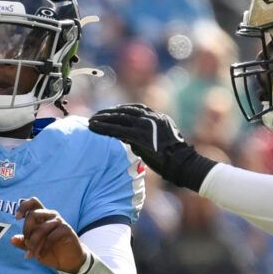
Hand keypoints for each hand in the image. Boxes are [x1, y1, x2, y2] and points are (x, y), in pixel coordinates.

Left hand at [11, 197, 87, 273]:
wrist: (68, 261)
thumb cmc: (51, 251)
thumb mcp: (34, 248)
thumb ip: (24, 243)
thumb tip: (12, 240)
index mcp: (43, 216)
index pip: (33, 202)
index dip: (23, 207)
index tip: (17, 218)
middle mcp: (51, 216)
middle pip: (33, 214)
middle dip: (26, 230)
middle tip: (27, 243)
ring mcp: (59, 222)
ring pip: (41, 228)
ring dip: (34, 243)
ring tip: (33, 253)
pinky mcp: (66, 230)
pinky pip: (50, 237)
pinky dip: (43, 248)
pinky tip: (41, 255)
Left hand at [88, 103, 218, 191]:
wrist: (182, 164)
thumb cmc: (173, 159)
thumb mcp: (161, 142)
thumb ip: (146, 137)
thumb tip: (128, 140)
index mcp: (159, 118)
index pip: (136, 109)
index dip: (120, 110)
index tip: (109, 112)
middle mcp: (152, 118)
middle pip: (125, 111)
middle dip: (108, 113)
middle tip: (95, 116)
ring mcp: (146, 125)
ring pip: (119, 118)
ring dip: (103, 119)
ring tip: (91, 121)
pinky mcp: (139, 135)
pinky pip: (117, 130)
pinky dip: (104, 128)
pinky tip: (93, 129)